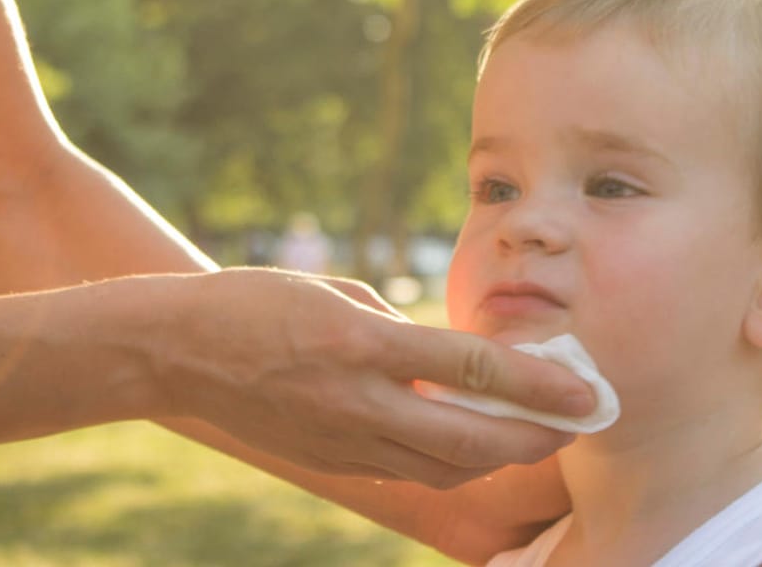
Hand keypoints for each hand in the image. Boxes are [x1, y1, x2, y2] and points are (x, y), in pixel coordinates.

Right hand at [156, 268, 596, 487]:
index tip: (584, 388)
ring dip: (497, 455)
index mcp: (364, 341)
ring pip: (444, 468)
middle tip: (576, 424)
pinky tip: (466, 441)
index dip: (538, 382)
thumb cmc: (254, 302)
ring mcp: (344, 438)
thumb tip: (449, 354)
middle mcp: (360, 398)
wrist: (177, 352)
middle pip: (472, 439)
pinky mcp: (331, 461)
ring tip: (532, 435)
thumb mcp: (334, 291)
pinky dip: (446, 460)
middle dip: (535, 437)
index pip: (472, 369)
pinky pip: (405, 469)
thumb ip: (397, 326)